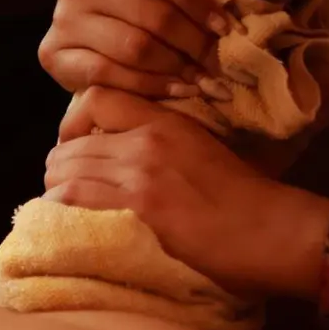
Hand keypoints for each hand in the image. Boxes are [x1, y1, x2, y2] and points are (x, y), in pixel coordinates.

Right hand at [38, 0, 229, 98]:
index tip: (224, 25)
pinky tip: (176, 90)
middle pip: (150, 14)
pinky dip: (149, 86)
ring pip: (133, 48)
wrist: (87, 27)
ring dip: (176, 67)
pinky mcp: (53, 54)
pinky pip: (108, 75)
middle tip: (218, 60)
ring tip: (202, 78)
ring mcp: (62, 18)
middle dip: (193, 41)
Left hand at [44, 87, 328, 299]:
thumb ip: (160, 146)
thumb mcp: (200, 151)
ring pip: (63, 171)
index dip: (71, 125)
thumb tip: (117, 157)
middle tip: (66, 191)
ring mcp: (140, 172)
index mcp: (164, 121)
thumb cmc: (245, 200)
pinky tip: (64, 224)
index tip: (74, 150)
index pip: (94, 99)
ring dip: (55, 192)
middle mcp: (146, 140)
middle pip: (69, 144)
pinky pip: (73, 198)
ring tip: (63, 211)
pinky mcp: (138, 206)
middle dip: (60, 169)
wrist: (273, 231)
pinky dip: (59, 210)